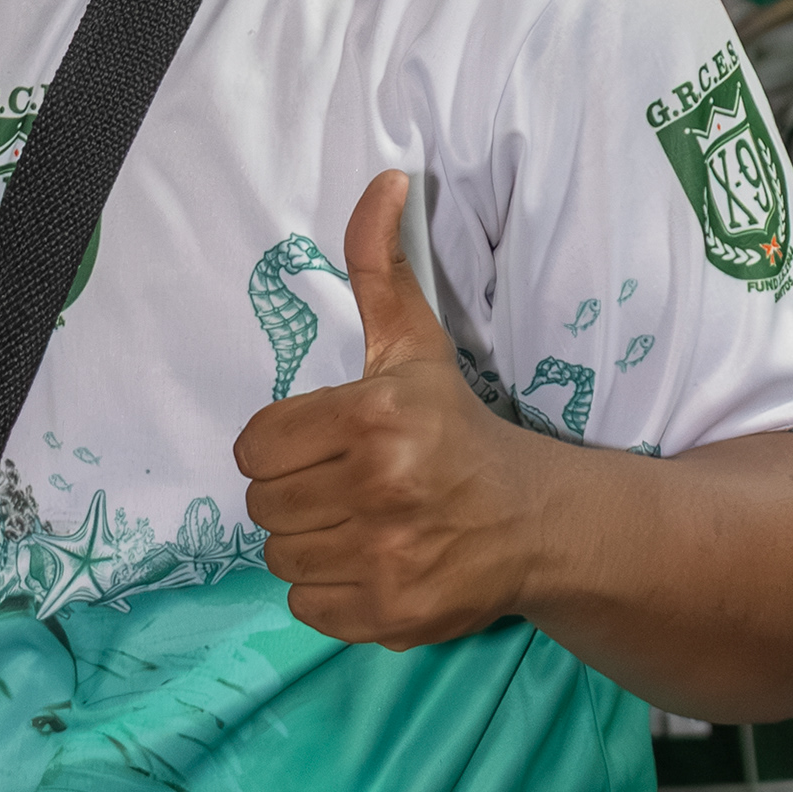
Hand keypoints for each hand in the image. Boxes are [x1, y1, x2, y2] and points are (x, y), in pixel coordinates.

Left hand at [234, 169, 544, 646]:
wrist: (538, 520)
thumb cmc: (459, 429)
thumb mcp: (415, 345)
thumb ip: (379, 266)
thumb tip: (385, 178)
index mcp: (374, 418)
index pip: (254, 447)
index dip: (281, 447)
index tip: (322, 445)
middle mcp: (380, 489)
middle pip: (262, 507)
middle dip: (295, 494)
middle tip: (344, 485)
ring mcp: (387, 557)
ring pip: (281, 558)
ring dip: (310, 543)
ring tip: (360, 522)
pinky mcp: (393, 614)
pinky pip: (307, 607)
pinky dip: (330, 591)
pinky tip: (372, 561)